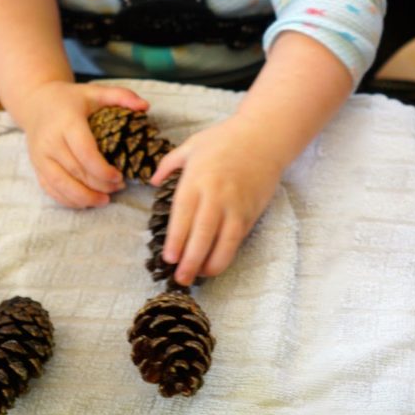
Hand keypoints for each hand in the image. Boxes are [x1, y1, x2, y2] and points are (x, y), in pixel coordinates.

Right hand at [20, 81, 147, 207]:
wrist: (37, 102)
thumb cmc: (71, 99)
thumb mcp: (95, 91)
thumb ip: (121, 96)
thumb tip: (145, 106)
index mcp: (66, 122)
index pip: (84, 152)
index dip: (103, 170)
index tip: (120, 176)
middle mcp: (50, 141)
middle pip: (76, 171)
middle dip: (100, 185)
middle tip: (119, 187)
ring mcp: (40, 156)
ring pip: (61, 185)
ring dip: (84, 197)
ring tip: (104, 200)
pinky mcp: (36, 166)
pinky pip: (50, 189)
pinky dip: (68, 200)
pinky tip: (86, 201)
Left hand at [150, 114, 284, 286]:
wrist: (263, 136)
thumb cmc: (224, 138)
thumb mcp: (192, 145)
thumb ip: (169, 164)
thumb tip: (151, 182)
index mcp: (197, 178)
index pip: (183, 215)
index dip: (176, 239)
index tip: (168, 258)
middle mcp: (216, 194)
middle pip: (202, 234)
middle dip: (190, 260)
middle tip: (180, 278)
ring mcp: (236, 204)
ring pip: (223, 242)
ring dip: (211, 263)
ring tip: (198, 276)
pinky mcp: (251, 211)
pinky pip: (238, 238)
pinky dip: (228, 253)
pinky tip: (217, 262)